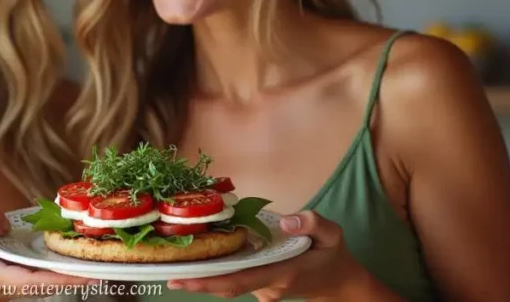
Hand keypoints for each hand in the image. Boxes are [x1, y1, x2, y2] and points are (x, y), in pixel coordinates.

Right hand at [0, 205, 97, 301]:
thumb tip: (6, 219)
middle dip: (71, 273)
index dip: (65, 278)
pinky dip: (45, 267)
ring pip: (37, 282)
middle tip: (102, 259)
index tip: (92, 275)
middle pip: (43, 284)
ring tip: (87, 254)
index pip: (35, 281)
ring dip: (60, 270)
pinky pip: (27, 277)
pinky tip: (58, 252)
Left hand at [166, 211, 374, 301]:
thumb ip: (313, 223)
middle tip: (168, 275)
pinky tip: (202, 257)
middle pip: (227, 287)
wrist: (340, 283)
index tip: (183, 279)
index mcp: (281, 273)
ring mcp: (263, 289)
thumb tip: (287, 221)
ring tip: (176, 262)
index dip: (210, 281)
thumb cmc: (333, 255)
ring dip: (205, 276)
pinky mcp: (261, 285)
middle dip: (197, 283)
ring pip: (230, 283)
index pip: (239, 280)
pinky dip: (218, 271)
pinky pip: (236, 278)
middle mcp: (268, 285)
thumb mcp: (332, 233)